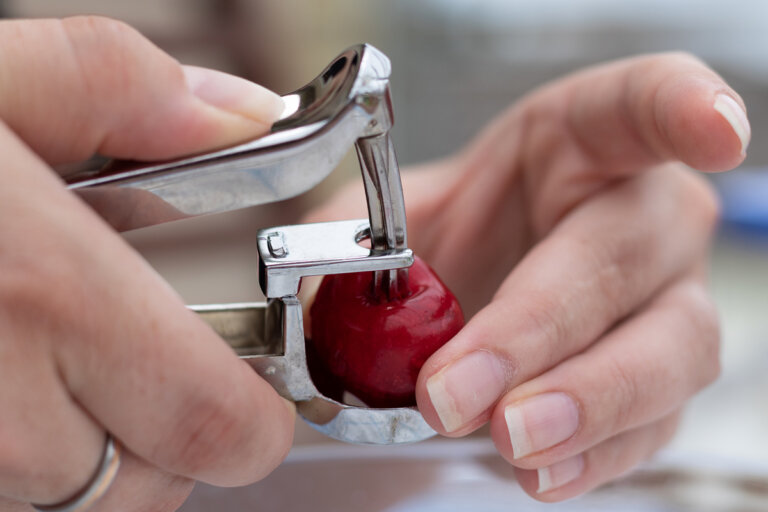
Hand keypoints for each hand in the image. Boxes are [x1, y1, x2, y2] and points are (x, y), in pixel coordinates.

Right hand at [0, 17, 292, 510]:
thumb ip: (121, 90)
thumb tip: (238, 109)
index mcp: (40, 296)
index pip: (219, 429)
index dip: (251, 420)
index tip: (250, 391)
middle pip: (150, 483)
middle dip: (164, 430)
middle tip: (128, 355)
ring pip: (69, 503)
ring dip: (82, 446)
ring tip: (33, 356)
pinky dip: (11, 463)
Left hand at [306, 53, 747, 500]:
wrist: (484, 277)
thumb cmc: (463, 225)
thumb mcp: (401, 212)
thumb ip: (359, 236)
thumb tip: (323, 290)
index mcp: (584, 142)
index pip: (647, 104)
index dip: (684, 109)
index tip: (711, 133)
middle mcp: (643, 214)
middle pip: (628, 258)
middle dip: (546, 329)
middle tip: (469, 389)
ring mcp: (665, 297)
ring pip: (669, 350)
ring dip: (588, 403)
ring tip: (513, 436)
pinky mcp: (659, 375)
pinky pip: (652, 421)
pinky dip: (596, 453)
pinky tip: (544, 470)